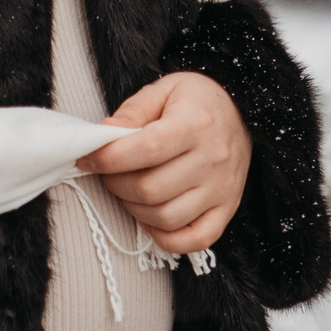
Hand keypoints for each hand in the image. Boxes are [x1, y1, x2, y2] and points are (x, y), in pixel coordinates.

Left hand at [75, 71, 249, 255]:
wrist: (243, 111)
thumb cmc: (197, 100)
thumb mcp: (164, 90)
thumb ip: (132, 112)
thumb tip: (103, 135)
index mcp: (195, 124)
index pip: (146, 149)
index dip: (109, 158)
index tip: (87, 158)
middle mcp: (212, 159)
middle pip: (151, 189)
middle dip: (116, 184)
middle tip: (108, 173)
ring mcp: (221, 189)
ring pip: (167, 217)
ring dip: (134, 210)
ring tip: (127, 191)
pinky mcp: (228, 208)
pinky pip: (196, 240)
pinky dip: (166, 238)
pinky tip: (150, 220)